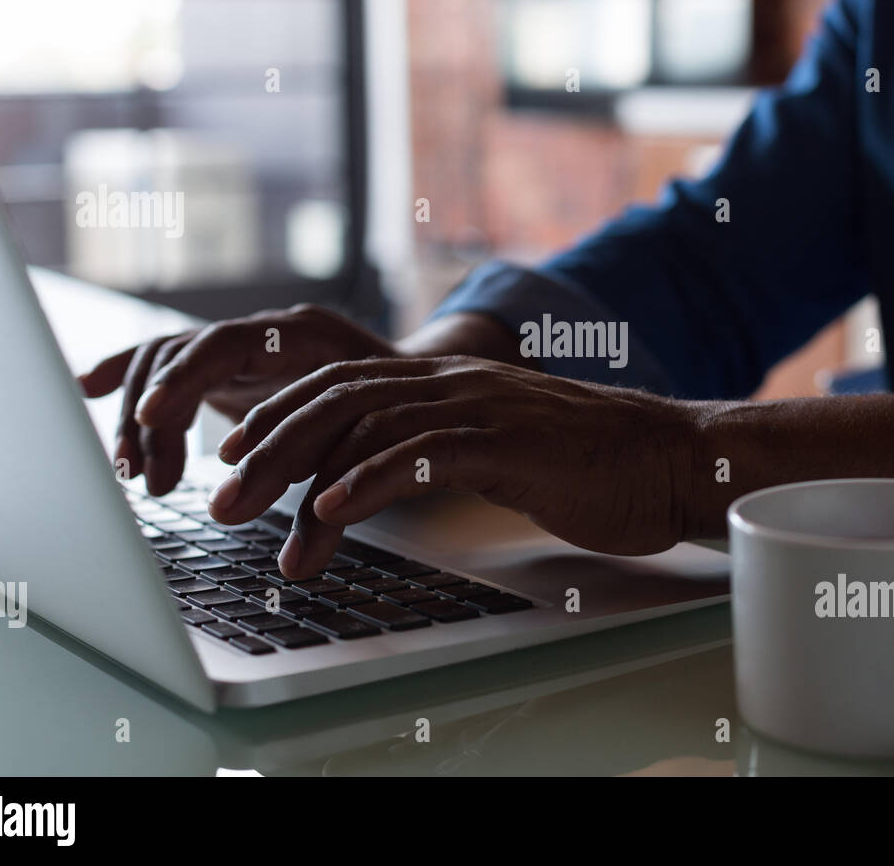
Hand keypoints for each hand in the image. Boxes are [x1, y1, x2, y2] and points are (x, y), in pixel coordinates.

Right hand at [77, 304, 393, 494]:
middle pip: (184, 353)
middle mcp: (266, 332)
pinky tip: (86, 387)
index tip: (151, 421)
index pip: (227, 343)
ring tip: (145, 479)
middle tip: (153, 480)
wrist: (417, 383)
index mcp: (305, 334)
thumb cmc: (403, 408)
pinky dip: (130, 377)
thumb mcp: (382, 431)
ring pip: (169, 364)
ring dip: (145, 421)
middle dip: (157, 416)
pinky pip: (171, 366)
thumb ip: (342, 464)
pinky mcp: (230, 372)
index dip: (184, 380)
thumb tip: (308, 536)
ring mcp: (244, 349)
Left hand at [209, 356, 702, 577]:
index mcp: (450, 380)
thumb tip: (386, 475)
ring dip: (300, 472)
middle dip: (269, 444)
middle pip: (338, 397)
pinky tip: (330, 507)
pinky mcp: (509, 443)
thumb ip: (443, 446)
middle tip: (222, 494)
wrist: (672, 457)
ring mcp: (483, 407)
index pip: (344, 383)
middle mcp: (457, 382)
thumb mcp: (500, 446)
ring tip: (254, 512)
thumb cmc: (589, 463)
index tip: (235, 452)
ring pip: (367, 424)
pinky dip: (370, 478)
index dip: (282, 412)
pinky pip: (424, 455)